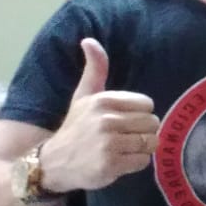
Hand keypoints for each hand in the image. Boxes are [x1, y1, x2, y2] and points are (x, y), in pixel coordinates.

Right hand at [40, 39, 158, 192]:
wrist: (53, 163)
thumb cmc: (75, 126)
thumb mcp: (83, 95)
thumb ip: (95, 69)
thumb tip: (89, 40)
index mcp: (103, 101)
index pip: (147, 104)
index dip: (139, 113)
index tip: (123, 120)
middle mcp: (106, 121)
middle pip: (153, 123)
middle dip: (143, 131)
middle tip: (124, 136)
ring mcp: (108, 144)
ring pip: (151, 142)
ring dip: (141, 148)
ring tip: (123, 148)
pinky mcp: (111, 165)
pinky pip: (144, 161)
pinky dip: (136, 163)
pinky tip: (119, 161)